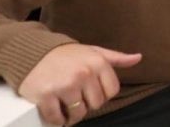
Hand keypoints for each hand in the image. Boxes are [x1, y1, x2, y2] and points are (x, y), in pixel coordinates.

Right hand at [18, 43, 141, 124]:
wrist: (31, 52)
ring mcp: (65, 85)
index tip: (90, 91)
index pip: (111, 92)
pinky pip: (57, 118)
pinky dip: (55, 119)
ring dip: (71, 114)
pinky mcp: (46, 96)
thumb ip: (116, 58)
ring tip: (64, 103)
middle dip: (86, 104)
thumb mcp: (92, 51)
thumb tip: (138, 58)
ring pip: (78, 114)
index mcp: (97, 62)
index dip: (101, 94)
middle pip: (95, 104)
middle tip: (75, 96)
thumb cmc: (64, 54)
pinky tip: (53, 108)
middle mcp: (83, 73)